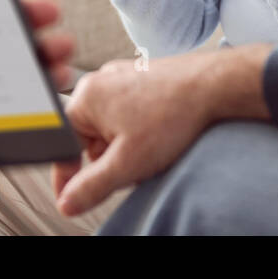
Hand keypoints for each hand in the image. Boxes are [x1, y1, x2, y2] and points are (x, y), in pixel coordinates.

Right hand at [52, 44, 272, 216]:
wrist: (215, 86)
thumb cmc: (173, 115)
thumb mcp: (127, 163)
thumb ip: (90, 187)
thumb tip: (67, 202)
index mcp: (87, 97)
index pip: (62, 144)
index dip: (67, 176)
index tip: (73, 197)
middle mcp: (101, 81)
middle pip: (88, 137)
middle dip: (106, 160)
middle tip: (131, 168)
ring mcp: (123, 77)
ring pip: (110, 127)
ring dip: (124, 147)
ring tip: (151, 150)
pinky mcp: (143, 78)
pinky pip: (129, 113)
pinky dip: (139, 131)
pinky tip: (160, 136)